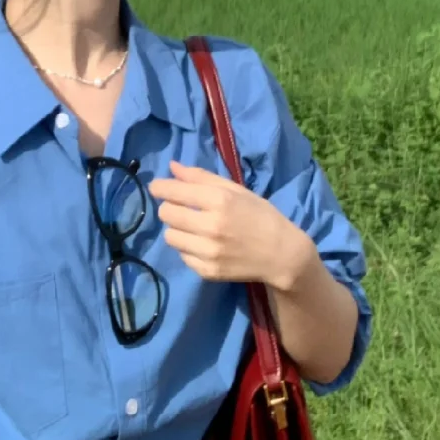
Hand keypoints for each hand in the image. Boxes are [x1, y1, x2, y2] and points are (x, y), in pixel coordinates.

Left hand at [147, 159, 311, 292]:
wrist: (281, 254)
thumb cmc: (260, 215)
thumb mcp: (235, 190)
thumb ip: (201, 178)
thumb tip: (171, 167)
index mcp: (219, 200)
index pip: (172, 192)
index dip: (160, 188)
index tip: (158, 187)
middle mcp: (211, 226)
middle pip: (166, 213)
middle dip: (170, 207)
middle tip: (183, 208)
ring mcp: (208, 251)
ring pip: (169, 236)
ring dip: (177, 229)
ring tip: (194, 228)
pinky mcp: (207, 271)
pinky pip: (182, 255)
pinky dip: (189, 248)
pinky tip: (205, 244)